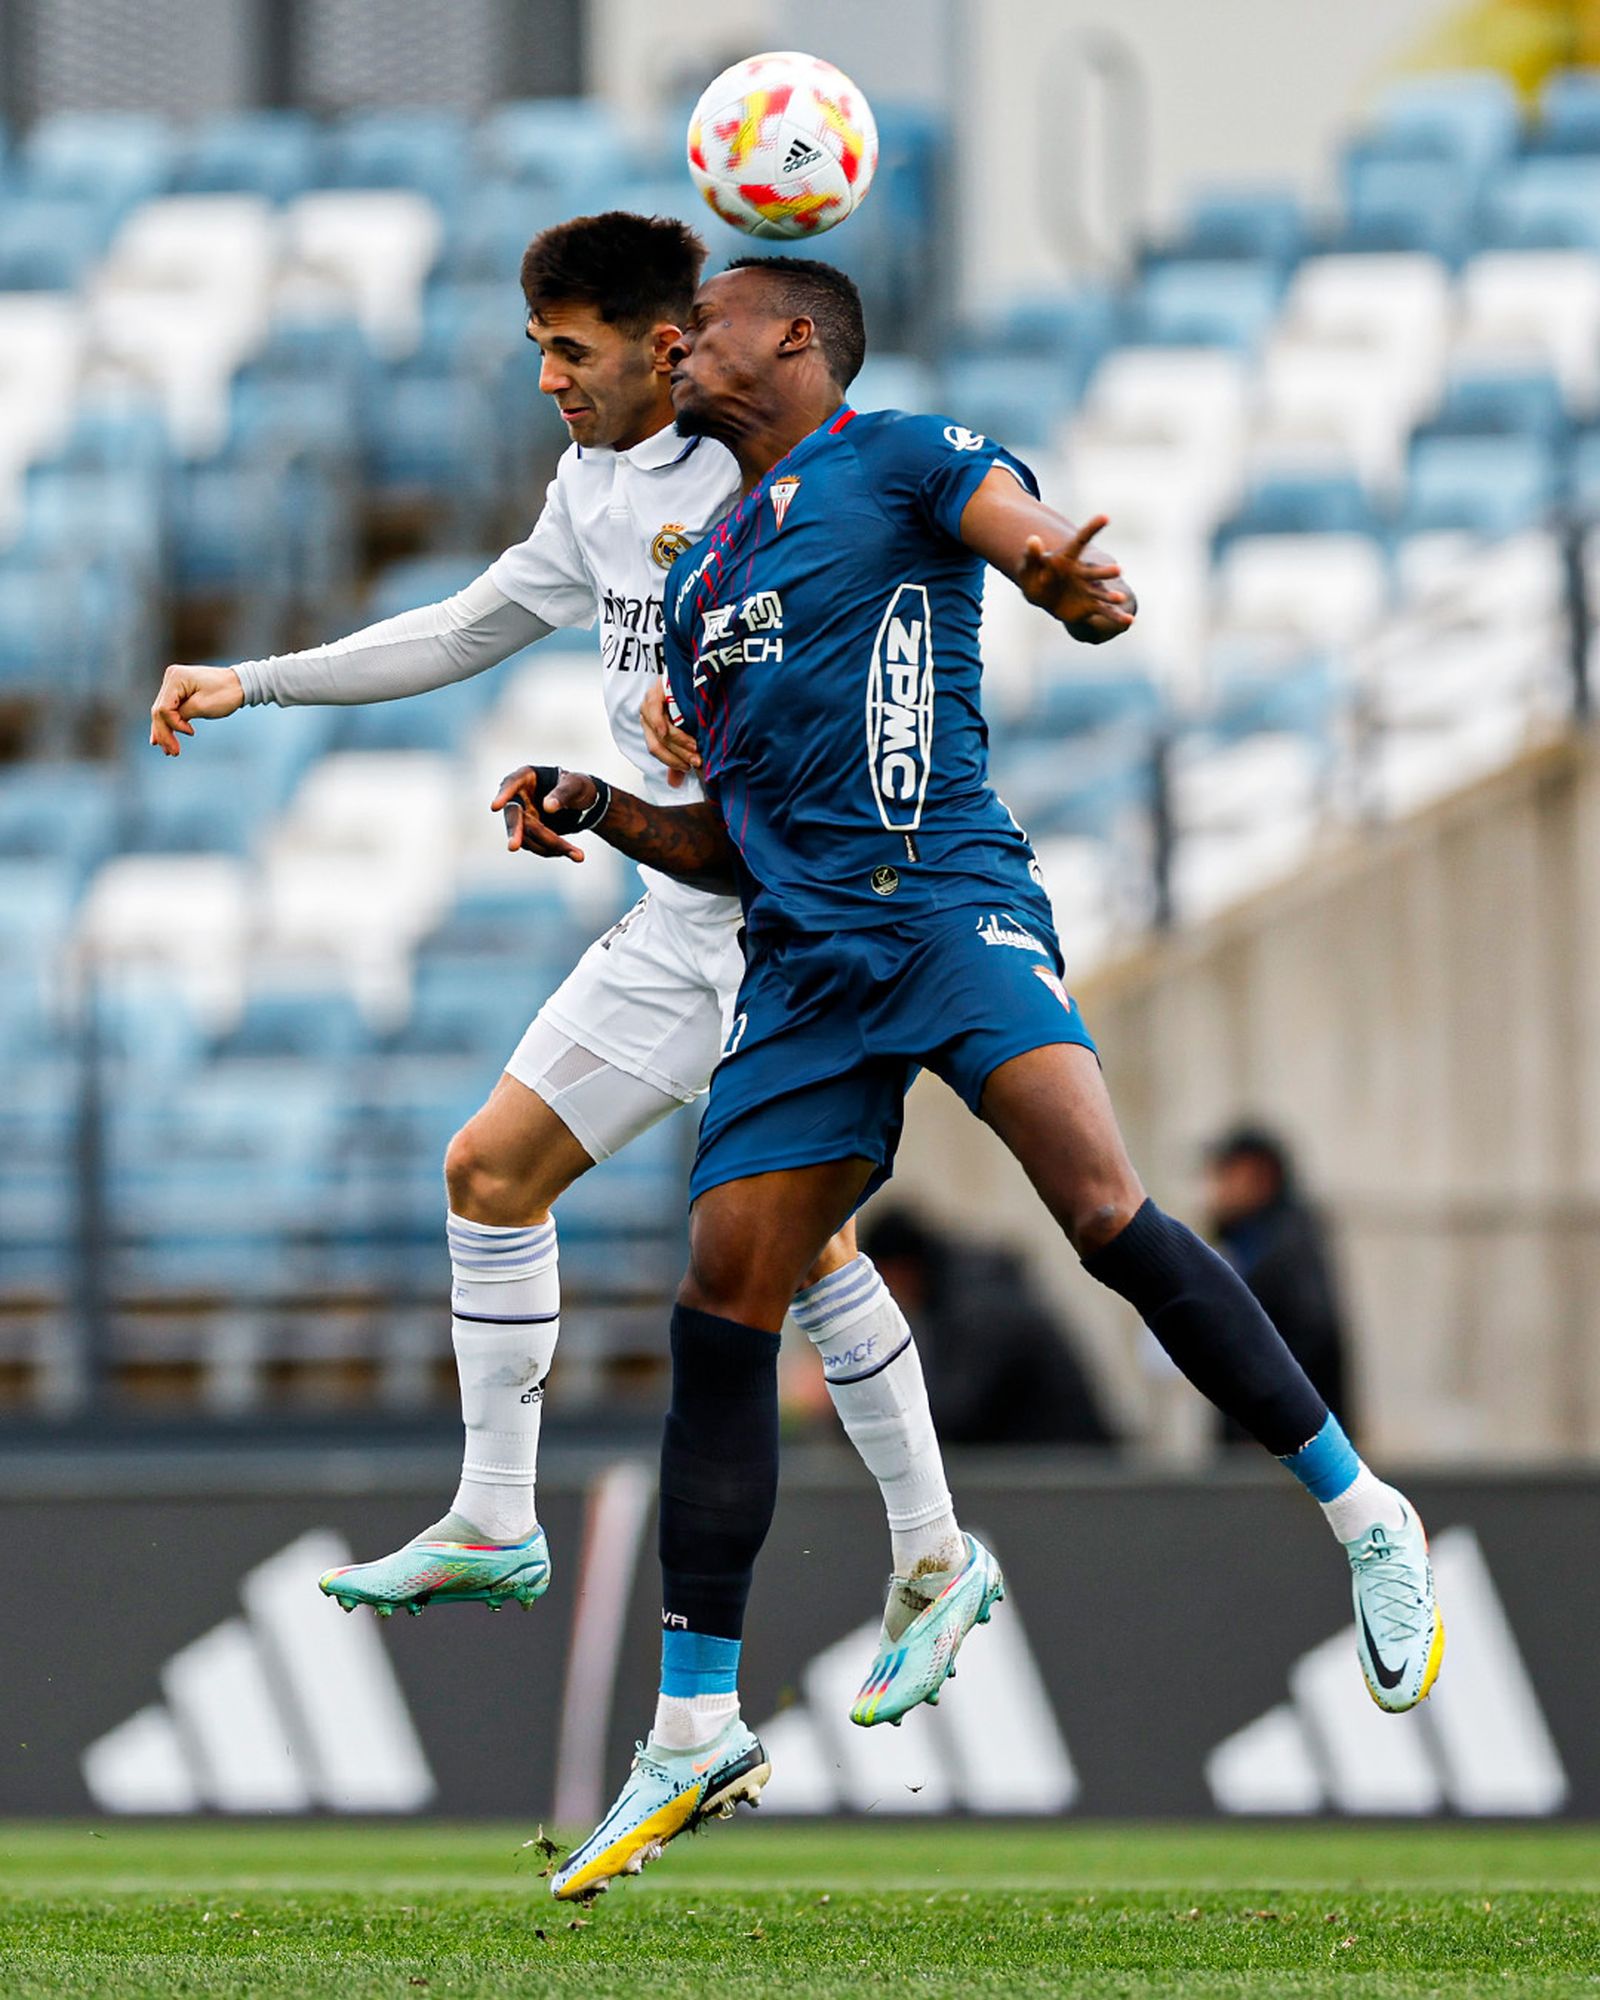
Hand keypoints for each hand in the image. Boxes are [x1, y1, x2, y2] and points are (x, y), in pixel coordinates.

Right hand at [149, 664, 243, 755]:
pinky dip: (170, 723)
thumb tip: (167, 724)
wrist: (240, 684)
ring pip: (163, 712)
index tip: (191, 733)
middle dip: (165, 733)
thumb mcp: (202, 707)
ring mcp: (174, 683)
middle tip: (171, 753)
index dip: (174, 725)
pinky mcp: (179, 690)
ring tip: (168, 750)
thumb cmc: (226, 693)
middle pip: (160, 711)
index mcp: (175, 678)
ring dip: (165, 731)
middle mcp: (171, 678)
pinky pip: (170, 709)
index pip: (164, 708)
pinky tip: (164, 737)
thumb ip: (181, 716)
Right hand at [490, 766, 598, 861]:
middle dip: (515, 832)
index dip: (503, 795)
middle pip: (514, 816)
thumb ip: (563, 793)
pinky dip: (553, 851)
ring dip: (550, 846)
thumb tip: (547, 807)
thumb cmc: (577, 787)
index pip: (511, 783)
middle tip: (512, 847)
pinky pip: (536, 845)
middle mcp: (519, 797)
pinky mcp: (527, 834)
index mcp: (527, 777)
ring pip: (527, 836)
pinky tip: (573, 853)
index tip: (495, 806)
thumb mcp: (576, 785)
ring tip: (579, 855)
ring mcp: (521, 817)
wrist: (581, 803)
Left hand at [640, 676, 700, 787]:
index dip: (672, 762)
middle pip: (659, 743)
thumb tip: (675, 783)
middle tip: (698, 761)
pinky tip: (668, 731)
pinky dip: (661, 723)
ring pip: (660, 731)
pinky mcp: (655, 691)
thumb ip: (679, 755)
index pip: (657, 750)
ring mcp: (649, 704)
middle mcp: (646, 717)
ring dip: (679, 742)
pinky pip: (654, 711)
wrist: (692, 671)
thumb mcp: (686, 731)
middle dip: (680, 755)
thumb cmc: (689, 702)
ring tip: (696, 747)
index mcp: (651, 728)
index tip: (690, 768)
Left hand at [1016, 516, 1133, 633]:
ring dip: (1111, 596)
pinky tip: (1129, 621)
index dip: (1092, 528)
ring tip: (1121, 598)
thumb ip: (1032, 555)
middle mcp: (1083, 573)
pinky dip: (1116, 616)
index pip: (1081, 541)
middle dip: (1106, 572)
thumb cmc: (1035, 576)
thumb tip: (1032, 539)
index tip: (1105, 517)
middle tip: (1118, 570)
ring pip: (1102, 593)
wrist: (1044, 595)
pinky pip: (1105, 611)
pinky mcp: (1091, 605)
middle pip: (1095, 572)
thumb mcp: (1029, 567)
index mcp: (1069, 559)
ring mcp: (1089, 589)